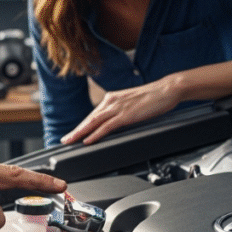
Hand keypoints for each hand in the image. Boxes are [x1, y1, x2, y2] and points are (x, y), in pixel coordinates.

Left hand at [61, 75, 184, 144]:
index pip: (93, 115)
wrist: (167, 89)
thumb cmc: (153, 97)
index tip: (73, 134)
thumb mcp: (132, 105)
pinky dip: (95, 134)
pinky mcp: (125, 114)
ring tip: (69, 141)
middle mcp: (111, 101)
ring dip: (79, 133)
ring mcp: (118, 108)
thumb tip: (115, 124)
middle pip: (89, 119)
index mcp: (112, 98)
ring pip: (93, 122)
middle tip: (64, 140)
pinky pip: (106, 127)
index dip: (82, 126)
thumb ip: (122, 113)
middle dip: (75, 131)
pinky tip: (88, 140)